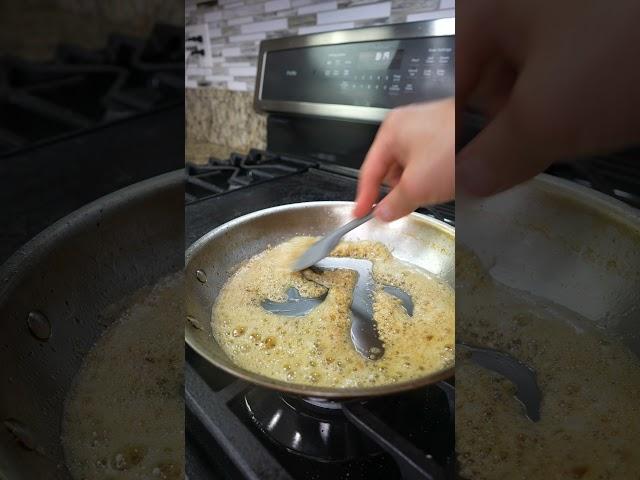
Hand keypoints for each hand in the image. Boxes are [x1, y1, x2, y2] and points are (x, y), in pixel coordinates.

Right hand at [354, 98, 454, 221]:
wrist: (493, 131)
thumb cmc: (452, 149)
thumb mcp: (416, 186)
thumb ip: (394, 203)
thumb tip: (382, 214)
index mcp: (391, 131)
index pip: (368, 171)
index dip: (364, 197)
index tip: (360, 214)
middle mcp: (407, 125)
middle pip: (391, 169)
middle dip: (399, 189)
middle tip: (410, 203)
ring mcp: (429, 129)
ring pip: (413, 168)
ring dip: (420, 184)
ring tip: (436, 188)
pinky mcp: (448, 135)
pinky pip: (431, 162)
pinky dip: (435, 176)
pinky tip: (448, 181)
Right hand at [457, 0, 639, 195]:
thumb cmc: (620, 52)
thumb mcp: (546, 116)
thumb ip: (491, 158)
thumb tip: (464, 184)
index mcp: (490, 8)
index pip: (446, 80)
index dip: (444, 132)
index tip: (455, 174)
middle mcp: (521, 6)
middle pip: (487, 77)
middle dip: (497, 125)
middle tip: (510, 162)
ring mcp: (562, 16)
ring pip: (531, 76)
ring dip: (537, 117)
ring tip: (555, 141)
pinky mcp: (597, 28)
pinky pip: (566, 69)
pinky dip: (570, 100)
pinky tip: (587, 117)